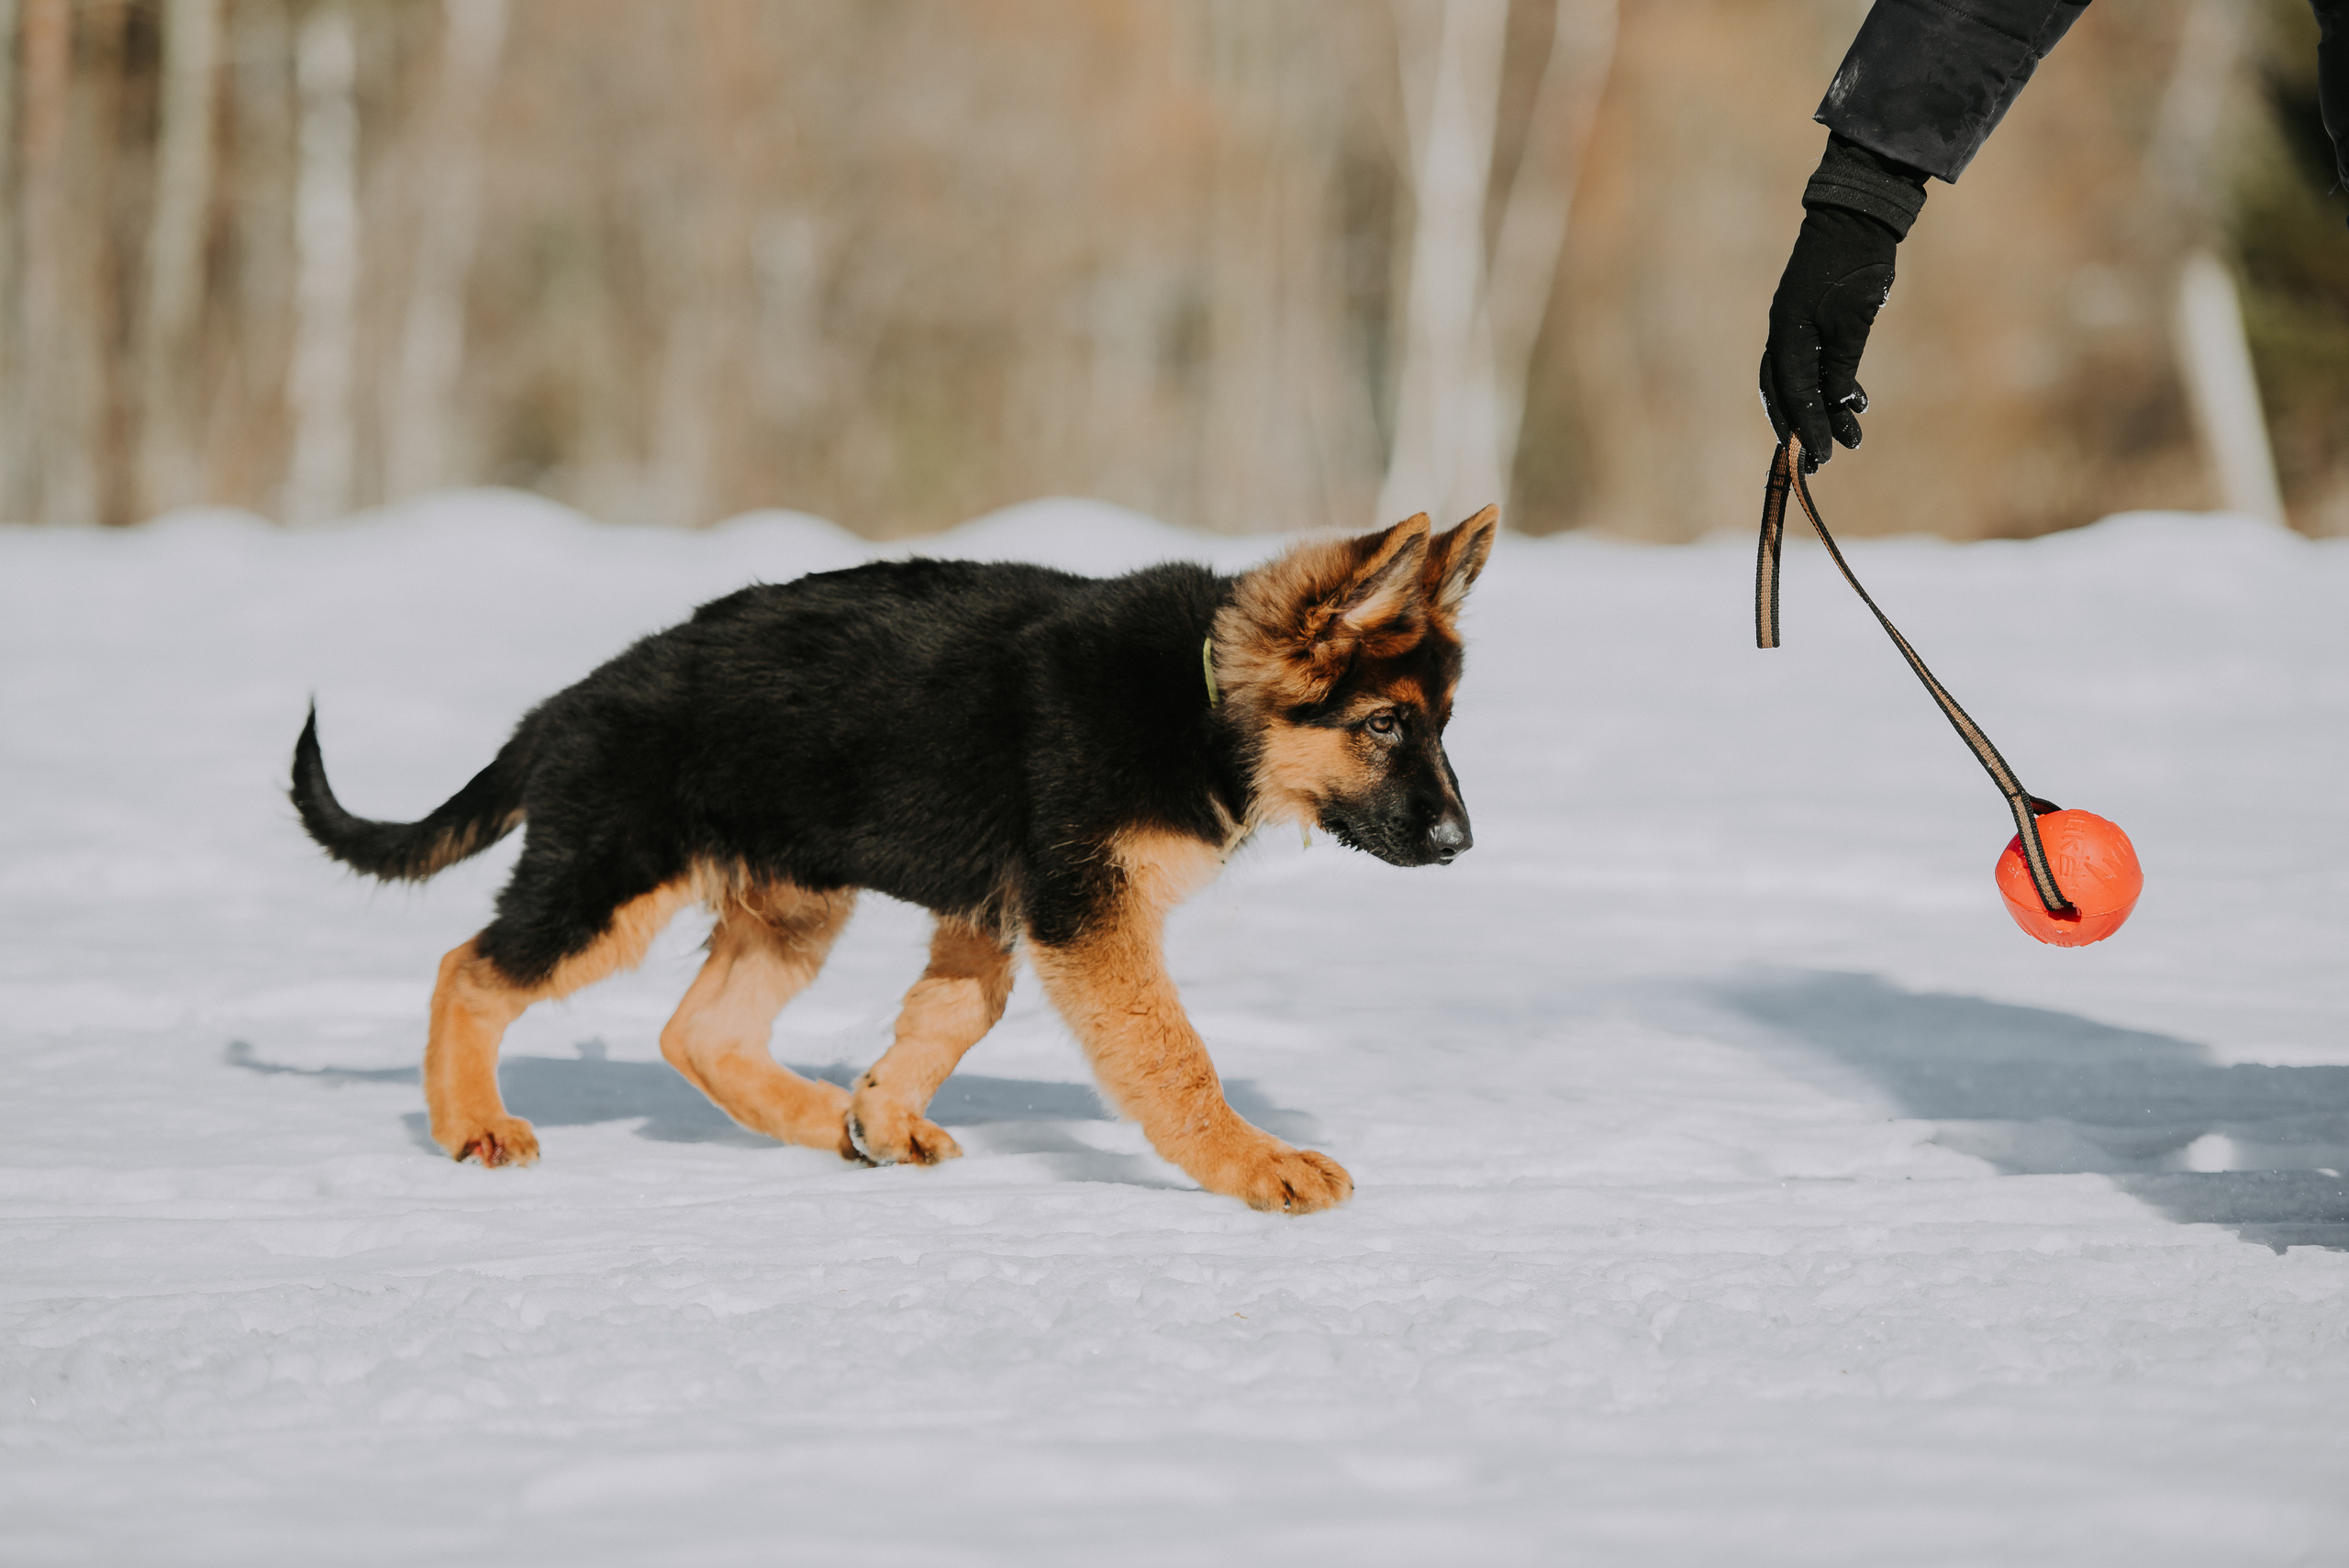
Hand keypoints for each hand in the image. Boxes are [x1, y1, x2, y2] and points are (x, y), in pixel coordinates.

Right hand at [1759, 204, 1898, 470]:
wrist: (1858, 215)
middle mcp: (1783, 335)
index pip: (1794, 394)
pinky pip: (1812, 364)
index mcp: (1787, 335)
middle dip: (1802, 430)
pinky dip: (1829, 386)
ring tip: (1851, 437)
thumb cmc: (1856, 263)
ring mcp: (1793, 327)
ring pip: (1799, 383)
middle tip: (1821, 463)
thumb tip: (1833, 406)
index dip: (1807, 429)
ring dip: (1821, 412)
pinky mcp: (1809, 321)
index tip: (1823, 458)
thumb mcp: (1854, 321)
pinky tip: (1854, 401)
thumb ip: (1841, 365)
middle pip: (1784, 395)